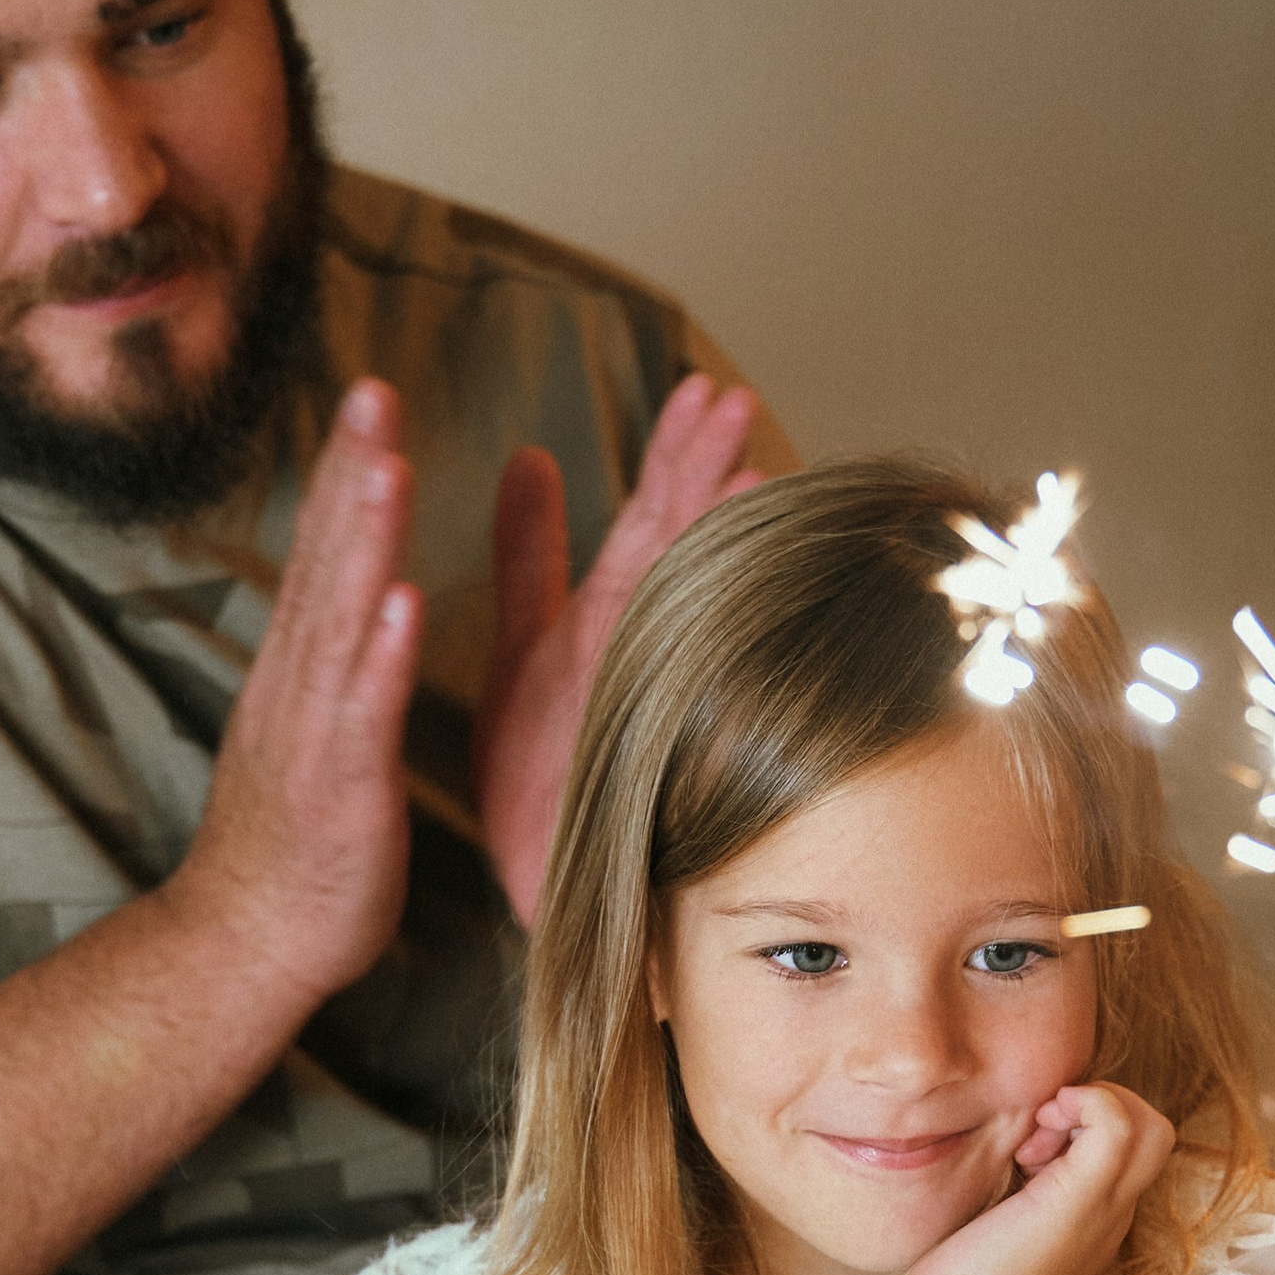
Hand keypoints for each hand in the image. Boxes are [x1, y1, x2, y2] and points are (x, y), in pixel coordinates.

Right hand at [170, 380, 420, 1001]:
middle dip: (352, 472)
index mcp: (300, 675)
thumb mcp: (314, 740)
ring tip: (390, 464)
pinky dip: (381, 657)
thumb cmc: (294, 853)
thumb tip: (351, 617)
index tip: (370, 397)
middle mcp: (298, 687)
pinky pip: (362, 713)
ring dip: (364, 540)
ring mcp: (313, 734)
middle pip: (327, 562)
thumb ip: (332, 674)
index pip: (323, 556)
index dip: (345, 474)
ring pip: (342, 620)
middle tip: (376, 388)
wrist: (242, 943)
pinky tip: (402, 601)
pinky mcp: (339, 788)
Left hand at [474, 373, 766, 923]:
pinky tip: (720, 618)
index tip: (707, 389)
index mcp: (613, 615)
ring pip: (689, 622)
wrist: (543, 885)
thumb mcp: (525, 642)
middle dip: (707, 481)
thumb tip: (530, 457)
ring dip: (710, 564)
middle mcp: (642, 653)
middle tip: (738, 404)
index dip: (679, 455)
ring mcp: (649, 708)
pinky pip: (671, 712)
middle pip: (682, 551)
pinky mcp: (639, 767)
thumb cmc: (542, 775)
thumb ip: (529, 555)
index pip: (656, 515)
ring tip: (750, 482)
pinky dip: (697, 668)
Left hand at [893, 1081, 1174, 1274]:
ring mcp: (1103, 1209)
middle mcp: (1113, 1215)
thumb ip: (1022, 1197)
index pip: (1131, 1151)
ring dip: (1093, 1107)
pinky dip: (1087, 1103)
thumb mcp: (1004, 1232)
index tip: (1032, 1150)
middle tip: (1040, 1139)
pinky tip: (1037, 1132)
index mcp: (1098, 1221)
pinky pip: (1117, 1124)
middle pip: (1155, 1134)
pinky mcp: (1079, 1200)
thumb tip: (1011, 1156)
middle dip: (1101, 1109)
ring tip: (1037, 1142)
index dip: (1088, 1128)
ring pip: (1150, 1126)